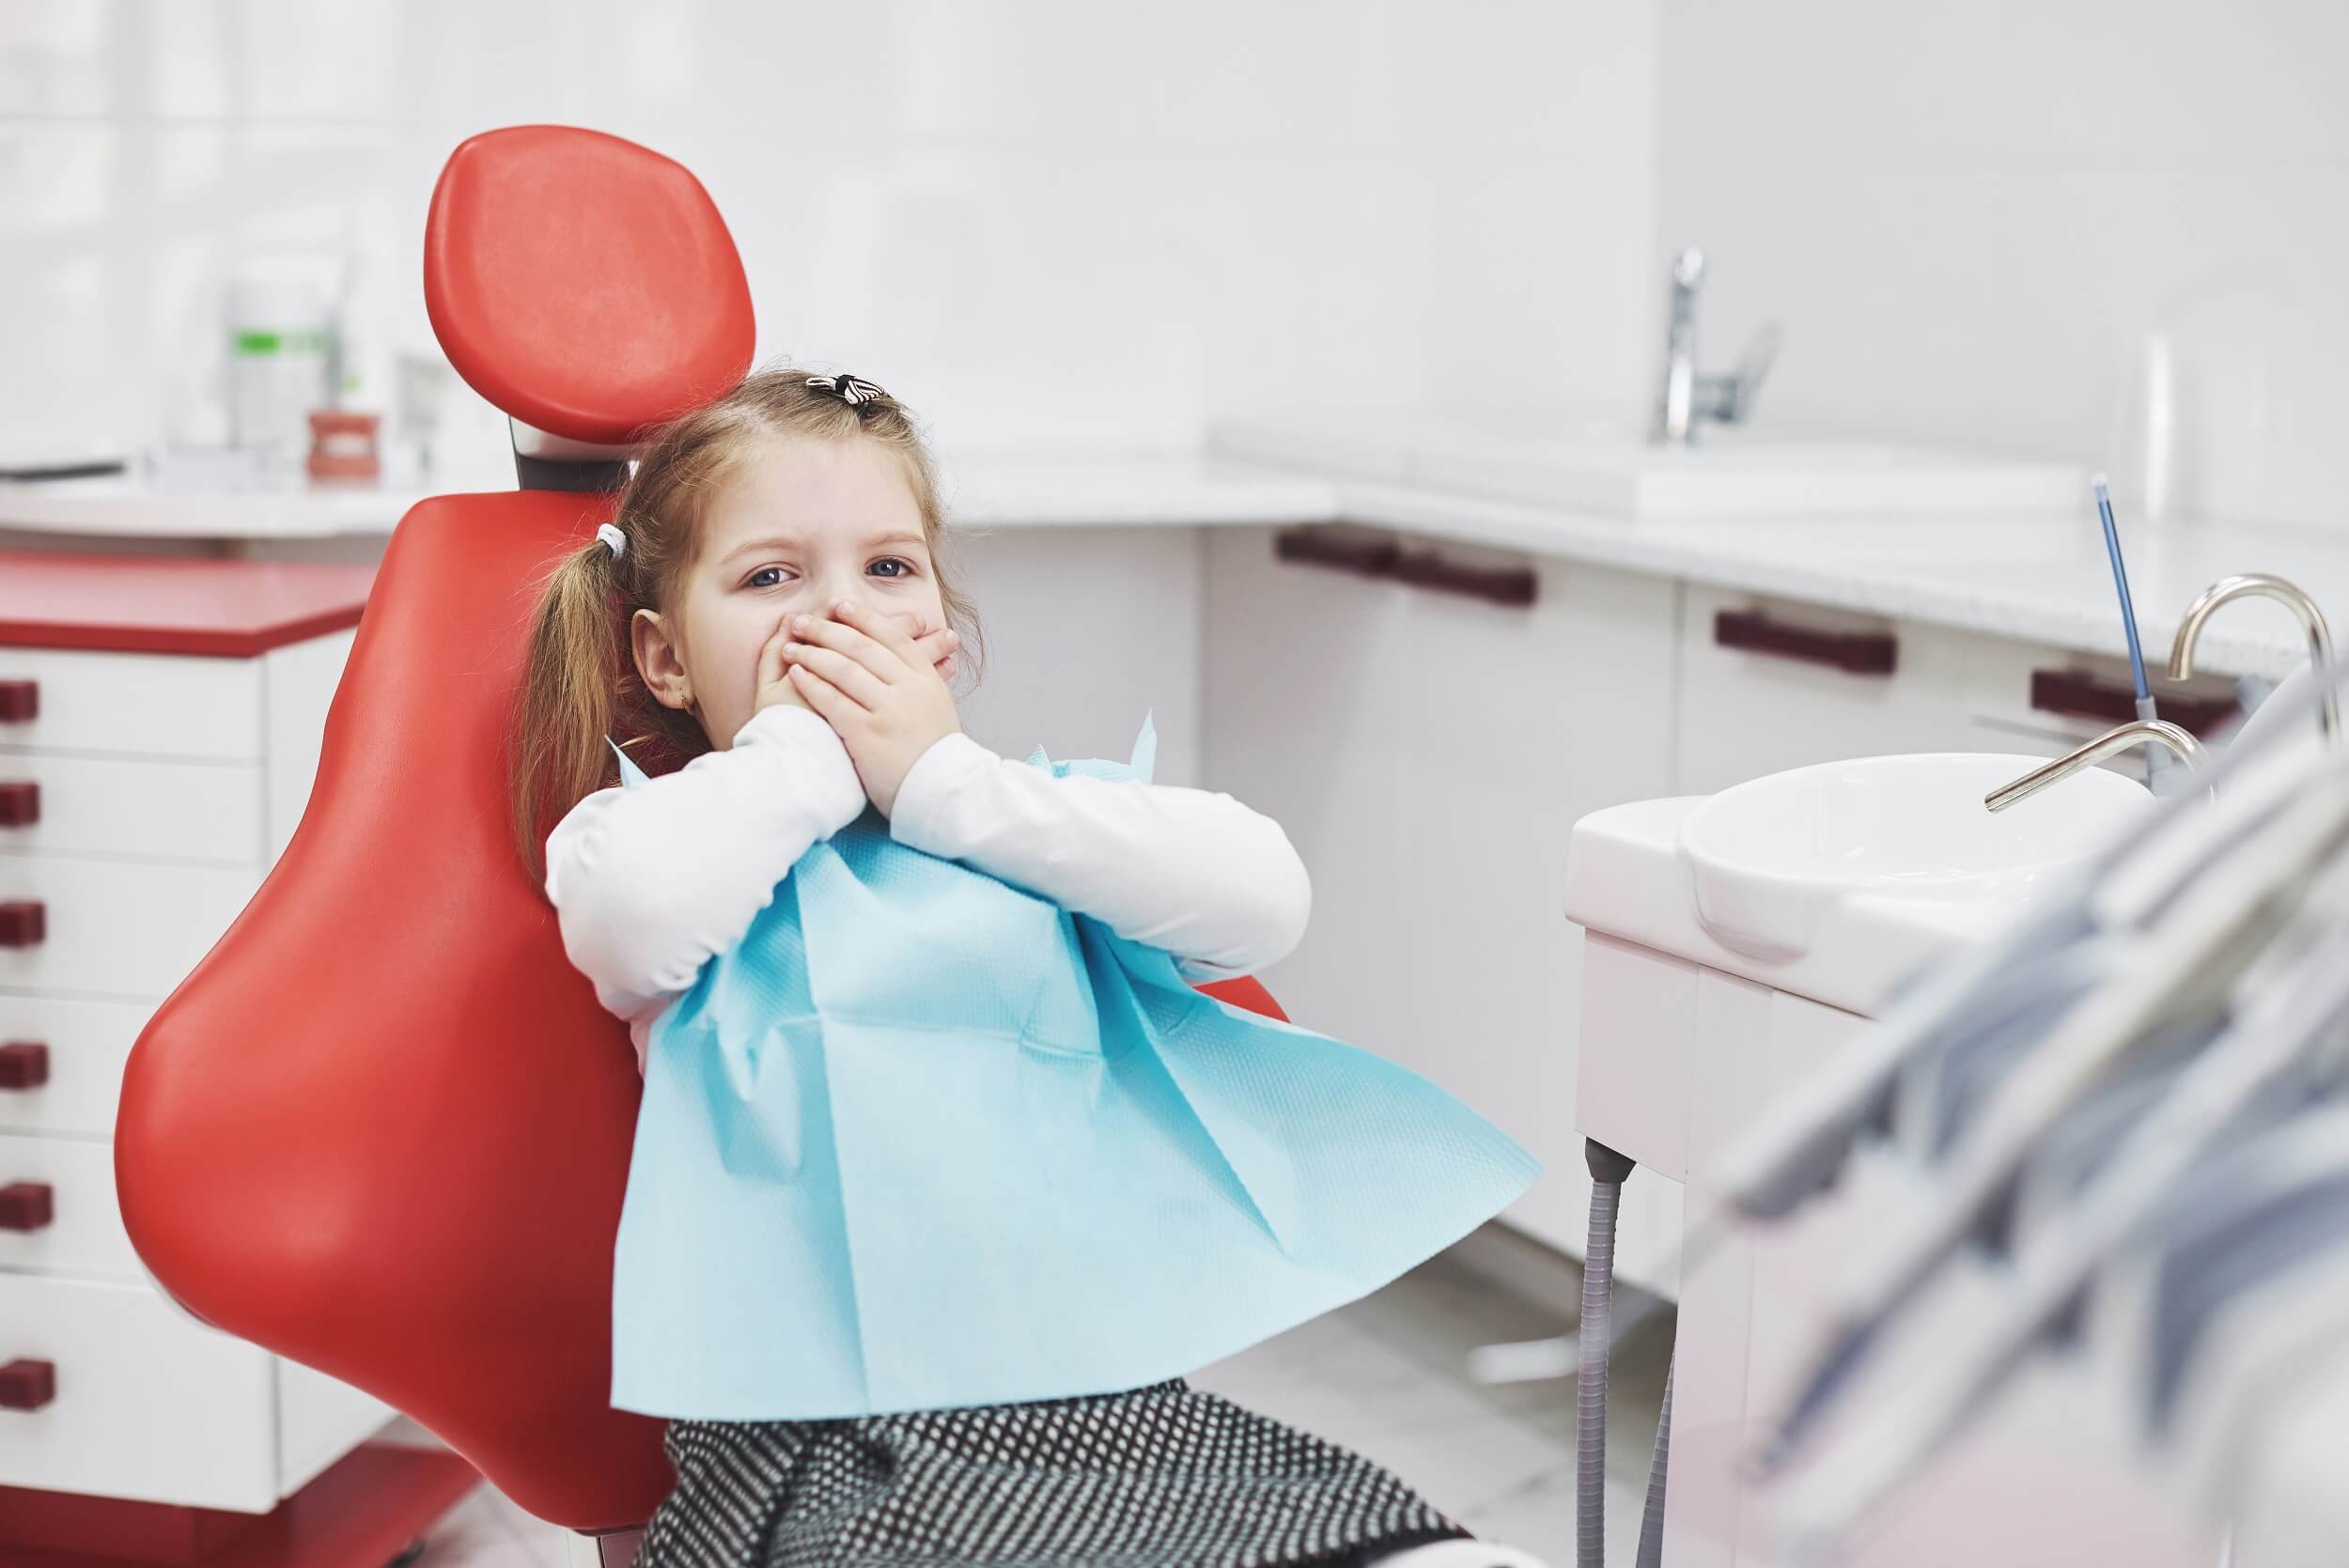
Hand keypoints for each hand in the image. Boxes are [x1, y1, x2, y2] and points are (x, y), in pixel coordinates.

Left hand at [780, 600, 964, 816]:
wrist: (944, 792)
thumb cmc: (936, 754)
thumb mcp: (939, 707)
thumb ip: (923, 679)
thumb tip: (918, 652)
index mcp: (926, 679)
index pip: (892, 637)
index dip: (864, 618)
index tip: (841, 606)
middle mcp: (908, 689)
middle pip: (863, 647)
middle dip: (829, 629)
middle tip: (804, 620)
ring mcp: (889, 710)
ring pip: (845, 669)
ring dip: (814, 653)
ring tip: (792, 645)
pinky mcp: (868, 733)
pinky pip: (834, 700)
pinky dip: (812, 683)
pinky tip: (796, 673)